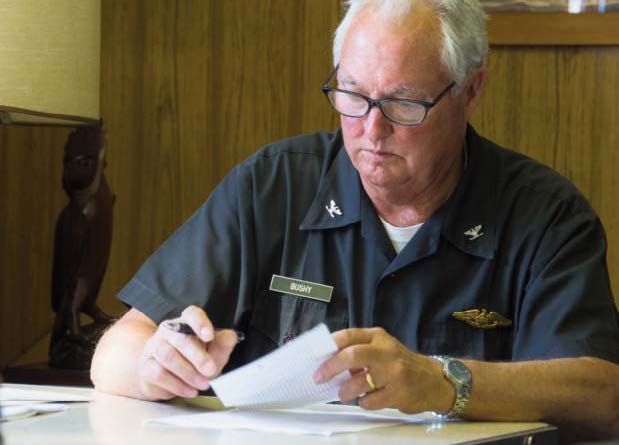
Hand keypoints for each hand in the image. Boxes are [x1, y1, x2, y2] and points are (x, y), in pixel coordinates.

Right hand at [137, 305, 237, 399]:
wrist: (165, 379)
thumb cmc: (193, 362)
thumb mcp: (212, 354)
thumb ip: (222, 346)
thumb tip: (230, 337)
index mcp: (186, 322)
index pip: (192, 314)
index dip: (200, 323)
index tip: (209, 336)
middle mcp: (168, 331)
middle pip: (180, 338)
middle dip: (198, 356)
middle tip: (211, 370)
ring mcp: (154, 347)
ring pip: (168, 356)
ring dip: (188, 373)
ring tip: (203, 384)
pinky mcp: (146, 366)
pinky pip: (159, 373)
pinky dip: (177, 385)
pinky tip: (190, 390)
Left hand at [313, 327, 453, 413]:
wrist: (433, 380)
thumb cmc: (400, 364)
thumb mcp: (382, 348)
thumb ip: (358, 349)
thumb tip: (326, 359)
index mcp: (378, 337)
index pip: (349, 336)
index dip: (328, 345)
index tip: (315, 356)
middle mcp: (386, 351)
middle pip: (352, 355)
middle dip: (330, 367)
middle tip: (319, 377)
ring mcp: (394, 372)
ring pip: (359, 382)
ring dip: (345, 391)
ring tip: (343, 393)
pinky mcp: (398, 393)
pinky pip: (370, 401)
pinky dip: (363, 402)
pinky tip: (367, 399)